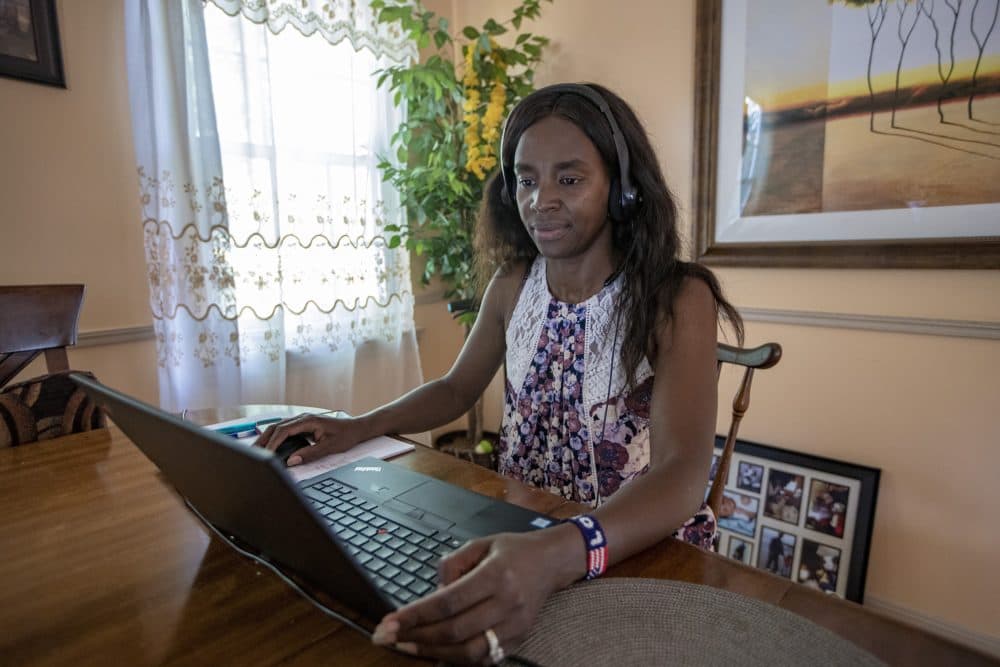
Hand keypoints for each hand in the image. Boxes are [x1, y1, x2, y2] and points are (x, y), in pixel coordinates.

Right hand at [255, 413, 367, 465]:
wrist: (356, 428)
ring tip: (256, 451)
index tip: (266, 455)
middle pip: (276, 427)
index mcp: (308, 421)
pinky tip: (269, 447)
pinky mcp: (303, 426)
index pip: (284, 431)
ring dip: (266, 438)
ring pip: (278, 428)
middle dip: (263, 440)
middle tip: (252, 453)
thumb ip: (310, 454)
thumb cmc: (346, 435)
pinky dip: (274, 438)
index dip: (273, 443)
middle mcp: (302, 418)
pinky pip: (284, 430)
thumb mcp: (329, 447)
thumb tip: (292, 461)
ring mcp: (302, 421)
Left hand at [371, 524, 582, 663]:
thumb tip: (434, 591)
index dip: (416, 614)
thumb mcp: (481, 543)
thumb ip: (453, 563)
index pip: (449, 602)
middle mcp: (508, 603)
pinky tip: (436, 653)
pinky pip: (484, 659)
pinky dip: (457, 660)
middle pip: (455, 630)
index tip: (389, 621)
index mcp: (497, 574)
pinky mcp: (520, 639)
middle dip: (416, 636)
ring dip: (433, 652)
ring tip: (407, 646)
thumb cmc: (514, 550)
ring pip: (468, 651)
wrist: (552, 562)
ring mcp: (516, 625)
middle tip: (387, 637)